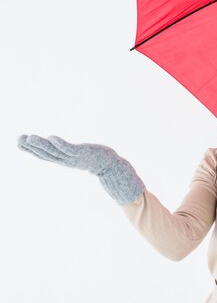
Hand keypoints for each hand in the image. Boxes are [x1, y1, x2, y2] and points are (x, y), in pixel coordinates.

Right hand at [18, 135, 144, 204]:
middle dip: (31, 147)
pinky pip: (69, 148)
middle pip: (46, 154)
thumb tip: (64, 147)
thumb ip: (71, 152)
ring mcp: (74, 157)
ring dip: (41, 144)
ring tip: (29, 137)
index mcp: (64, 160)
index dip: (31, 150)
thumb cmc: (97, 159)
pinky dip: (60, 143)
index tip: (18, 142)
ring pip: (54, 151)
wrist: (113, 166)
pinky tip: (51, 136)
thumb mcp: (80, 154)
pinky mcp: (83, 153)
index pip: (44, 155)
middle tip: (18, 139)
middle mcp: (67, 160)